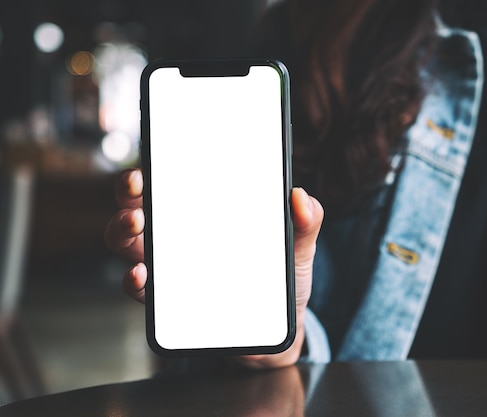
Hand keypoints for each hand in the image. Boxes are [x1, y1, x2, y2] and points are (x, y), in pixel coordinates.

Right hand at [104, 168, 323, 367]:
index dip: (155, 164)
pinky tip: (141, 274)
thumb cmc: (282, 275)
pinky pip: (139, 289)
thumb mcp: (298, 246)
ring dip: (121, 229)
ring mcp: (169, 266)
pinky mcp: (168, 301)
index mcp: (205, 211)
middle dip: (129, 191)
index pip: (172, 181)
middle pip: (138, 205)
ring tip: (137, 224)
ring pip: (128, 241)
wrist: (280, 324)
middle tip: (138, 186)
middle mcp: (178, 234)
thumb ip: (306, 222)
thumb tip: (301, 197)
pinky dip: (133, 280)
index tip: (153, 157)